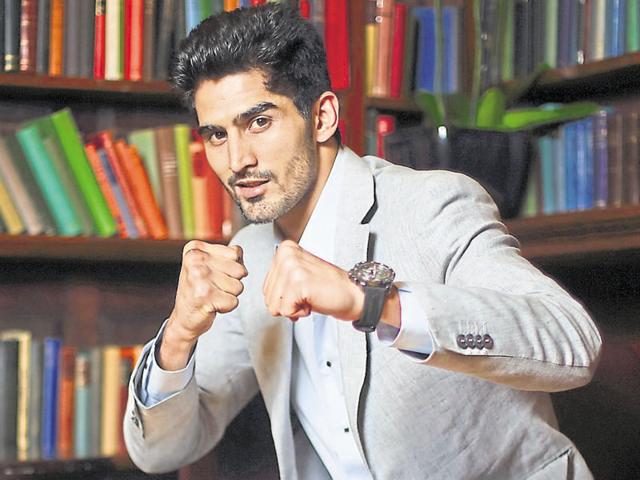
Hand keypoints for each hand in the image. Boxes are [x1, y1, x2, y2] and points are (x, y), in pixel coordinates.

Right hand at [160, 240, 246, 369]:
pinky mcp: (204, 296)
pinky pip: (234, 301)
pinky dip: (226, 307)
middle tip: (213, 287)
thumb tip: (241, 259)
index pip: (236, 253)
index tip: (213, 274)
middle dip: (232, 282)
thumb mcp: (212, 265)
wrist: (184, 317)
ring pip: (239, 286)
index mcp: (196, 248)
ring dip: (229, 295)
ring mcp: (199, 277)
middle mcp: (195, 259)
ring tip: (212, 296)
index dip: (231, 268)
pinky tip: (211, 305)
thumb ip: (230, 255)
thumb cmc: (201, 288)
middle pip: (240, 270)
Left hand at [262, 240, 363, 321]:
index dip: (284, 297)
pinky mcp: (298, 283)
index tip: (302, 289)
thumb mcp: (299, 275)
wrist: (352, 294)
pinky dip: (300, 312)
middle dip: (287, 303)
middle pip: (268, 297)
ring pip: (274, 305)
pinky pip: (285, 310)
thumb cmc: (329, 288)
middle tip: (307, 294)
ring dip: (293, 308)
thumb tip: (267, 294)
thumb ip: (280, 279)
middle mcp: (286, 255)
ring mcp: (292, 267)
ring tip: (310, 296)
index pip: (266, 287)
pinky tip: (313, 301)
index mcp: (285, 250)